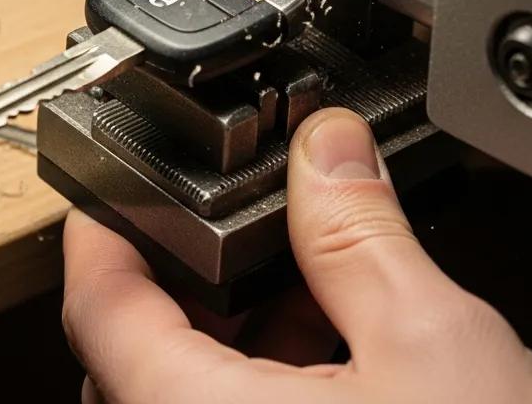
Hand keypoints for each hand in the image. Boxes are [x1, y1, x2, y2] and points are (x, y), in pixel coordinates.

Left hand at [62, 108, 531, 403]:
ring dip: (230, 336)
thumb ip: (360, 234)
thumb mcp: (433, 346)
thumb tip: (327, 152)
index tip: (114, 195)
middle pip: (133, 358)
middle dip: (184, 282)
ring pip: (183, 398)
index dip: (101, 234)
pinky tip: (328, 354)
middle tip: (227, 231)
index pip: (98, 312)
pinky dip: (259, 386)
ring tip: (298, 285)